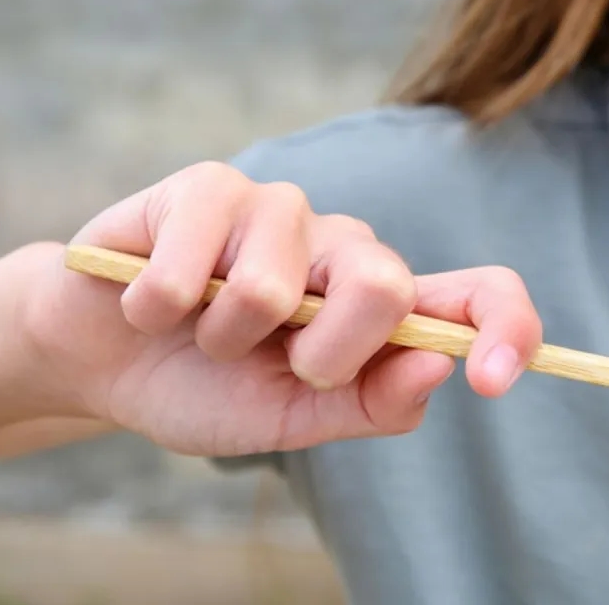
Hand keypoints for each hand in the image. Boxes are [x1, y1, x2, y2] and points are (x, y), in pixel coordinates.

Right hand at [19, 161, 542, 455]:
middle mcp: (346, 247)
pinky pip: (194, 265)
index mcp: (382, 308)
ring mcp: (282, 208)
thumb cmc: (205, 386)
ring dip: (222, 339)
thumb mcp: (293, 422)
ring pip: (275, 287)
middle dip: (317, 355)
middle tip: (268, 363)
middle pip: (384, 284)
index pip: (478, 295)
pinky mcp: (212, 186)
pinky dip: (158, 309)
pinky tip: (150, 299)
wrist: (102, 360)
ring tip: (197, 328)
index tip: (491, 379)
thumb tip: (440, 367)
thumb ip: (369, 403)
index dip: (506, 328)